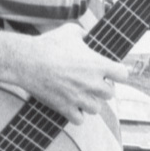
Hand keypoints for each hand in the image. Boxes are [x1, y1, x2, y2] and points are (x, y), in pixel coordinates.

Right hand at [0, 25, 129, 124]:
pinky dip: (76, 114)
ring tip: (80, 95)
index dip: (117, 73)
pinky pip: (79, 119)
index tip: (111, 72)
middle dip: (102, 88)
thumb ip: (84, 35)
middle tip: (91, 83)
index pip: (123, 74)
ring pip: (95, 108)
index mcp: (97, 64)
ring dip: (89, 102)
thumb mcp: (70, 31)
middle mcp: (92, 83)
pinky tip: (70, 106)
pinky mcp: (65, 108)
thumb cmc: (48, 44)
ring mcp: (79, 98)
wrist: (26, 61)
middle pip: (110, 94)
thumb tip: (87, 36)